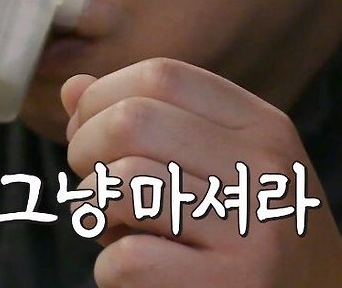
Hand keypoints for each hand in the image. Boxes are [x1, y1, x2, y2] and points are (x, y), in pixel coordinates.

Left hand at [61, 58, 341, 287]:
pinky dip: (109, 269)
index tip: (89, 132)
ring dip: (93, 209)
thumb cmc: (249, 236)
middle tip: (94, 185)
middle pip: (131, 121)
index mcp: (264, 127)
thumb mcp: (217, 165)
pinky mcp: (232, 287)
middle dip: (85, 151)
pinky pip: (127, 260)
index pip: (161, 75)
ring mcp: (255, 233)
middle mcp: (267, 171)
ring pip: (123, 185)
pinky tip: (137, 274)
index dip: (102, 98)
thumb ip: (148, 122)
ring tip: (112, 227)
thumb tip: (74, 89)